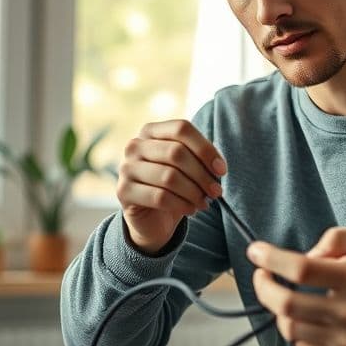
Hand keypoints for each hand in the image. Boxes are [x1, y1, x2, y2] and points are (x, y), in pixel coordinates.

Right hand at [117, 120, 226, 253]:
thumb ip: (200, 158)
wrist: (151, 216)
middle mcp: (135, 145)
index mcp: (151, 130)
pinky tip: (191, 209)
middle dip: (202, 174)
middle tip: (216, 191)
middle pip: (176, 152)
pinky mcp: (123, 191)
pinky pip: (159, 197)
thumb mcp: (188, 166)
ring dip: (193, 192)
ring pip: (169, 177)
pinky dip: (181, 204)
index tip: (222, 170)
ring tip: (204, 202)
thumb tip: (218, 166)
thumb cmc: (174, 185)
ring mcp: (126, 167)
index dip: (205, 149)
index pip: (181, 128)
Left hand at [247, 223, 345, 345]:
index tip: (256, 251)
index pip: (302, 270)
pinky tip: (306, 313)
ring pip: (289, 328)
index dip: (272, 259)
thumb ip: (337, 237)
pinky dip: (296, 327)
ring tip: (284, 293)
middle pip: (287, 304)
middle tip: (261, 274)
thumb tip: (306, 256)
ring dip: (277, 308)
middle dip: (263, 286)